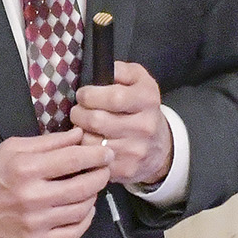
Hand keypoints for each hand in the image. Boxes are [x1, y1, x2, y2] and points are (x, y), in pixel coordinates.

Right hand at [0, 129, 112, 237]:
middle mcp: (32, 197)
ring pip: (82, 209)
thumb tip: (79, 135)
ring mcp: (35, 224)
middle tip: (104, 168)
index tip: (106, 152)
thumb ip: (48, 142)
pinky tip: (84, 208)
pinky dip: (86, 219)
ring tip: (91, 186)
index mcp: (25, 169)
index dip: (96, 154)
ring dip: (93, 196)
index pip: (73, 159)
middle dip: (101, 175)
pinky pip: (74, 233)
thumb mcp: (12, 148)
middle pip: (84, 186)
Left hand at [72, 62, 172, 186]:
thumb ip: (121, 70)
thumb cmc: (142, 108)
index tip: (83, 95)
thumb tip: (103, 68)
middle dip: (79, 114)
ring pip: (91, 142)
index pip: (113, 97)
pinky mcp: (126, 169)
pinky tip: (90, 143)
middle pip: (97, 120)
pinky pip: (94, 160)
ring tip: (84, 128)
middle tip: (78, 111)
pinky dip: (86, 151)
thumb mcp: (139, 81)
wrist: (159, 145)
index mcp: (147, 100)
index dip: (90, 95)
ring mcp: (136, 150)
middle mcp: (145, 126)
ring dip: (80, 133)